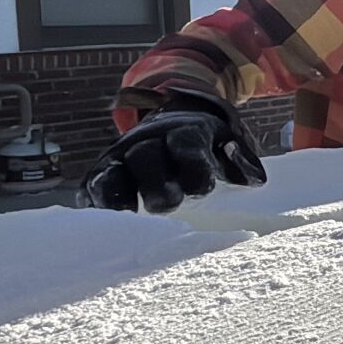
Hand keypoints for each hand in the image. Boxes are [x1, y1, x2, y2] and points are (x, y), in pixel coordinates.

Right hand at [82, 92, 265, 213]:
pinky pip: (91, 185)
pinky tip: (99, 220)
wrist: (172, 123)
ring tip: (122, 215)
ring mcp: (121, 155)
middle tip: (167, 206)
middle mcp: (148, 140)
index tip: (202, 189)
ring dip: (115, 193)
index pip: (186, 143)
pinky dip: (93, 201)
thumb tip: (251, 175)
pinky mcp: (102, 171)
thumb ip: (241, 162)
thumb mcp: (228, 146)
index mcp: (185, 132)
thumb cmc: (206, 148)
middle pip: (145, 156)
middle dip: (155, 181)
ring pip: (112, 171)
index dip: (193, 163)